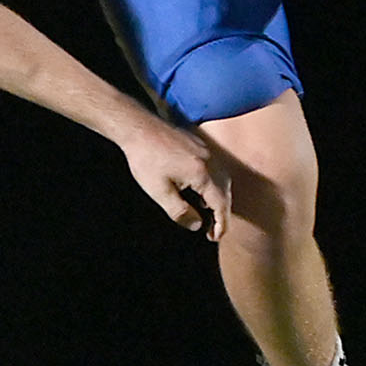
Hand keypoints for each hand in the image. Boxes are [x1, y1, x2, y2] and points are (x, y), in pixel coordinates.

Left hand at [120, 117, 230, 240]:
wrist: (138, 128)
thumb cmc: (145, 159)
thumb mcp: (159, 191)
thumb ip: (179, 212)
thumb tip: (197, 225)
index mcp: (201, 173)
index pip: (221, 204)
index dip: (221, 224)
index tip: (215, 237)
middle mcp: (210, 161)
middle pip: (226, 193)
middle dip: (222, 214)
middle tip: (212, 231)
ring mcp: (207, 151)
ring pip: (223, 180)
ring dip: (219, 199)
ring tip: (208, 214)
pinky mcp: (200, 145)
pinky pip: (216, 169)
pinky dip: (214, 184)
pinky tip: (201, 192)